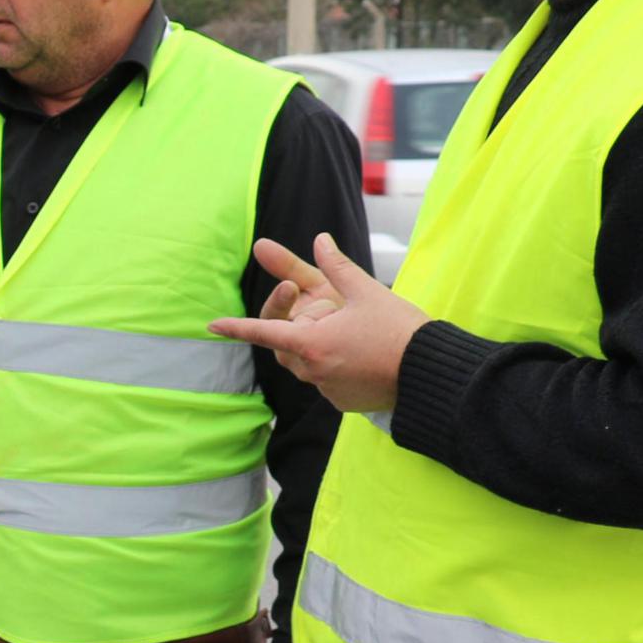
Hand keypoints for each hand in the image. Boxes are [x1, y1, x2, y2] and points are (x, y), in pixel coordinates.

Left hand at [209, 234, 425, 413]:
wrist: (431, 374)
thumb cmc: (399, 331)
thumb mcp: (366, 292)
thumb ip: (336, 266)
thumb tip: (319, 239)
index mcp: (310, 342)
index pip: (263, 331)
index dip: (236, 327)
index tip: (211, 326)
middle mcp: (312, 370)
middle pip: (288, 345)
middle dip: (298, 326)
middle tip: (326, 310)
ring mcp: (327, 390)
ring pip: (308, 363)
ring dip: (318, 346)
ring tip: (354, 332)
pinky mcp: (343, 403)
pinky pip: (327, 380)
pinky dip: (335, 364)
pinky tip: (363, 354)